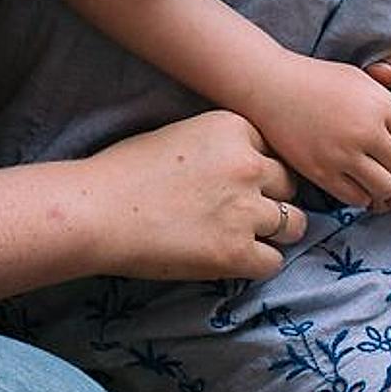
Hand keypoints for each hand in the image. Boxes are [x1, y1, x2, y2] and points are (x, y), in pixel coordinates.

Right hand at [68, 111, 302, 280]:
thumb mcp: (183, 134)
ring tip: (246, 237)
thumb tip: (250, 166)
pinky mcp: (235, 252)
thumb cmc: (126, 171)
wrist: (96, 211)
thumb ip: (222, 146)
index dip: (257, 170)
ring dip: (275, 232)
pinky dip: (258, 263)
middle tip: (242, 212)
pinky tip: (234, 259)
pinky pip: (273, 262)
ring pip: (294, 224)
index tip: (235, 183)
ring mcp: (244, 210)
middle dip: (271, 198)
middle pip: (289, 185)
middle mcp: (248, 165)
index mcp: (233, 128)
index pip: (273, 150)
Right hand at [257, 54, 390, 208]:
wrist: (272, 86)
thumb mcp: (362, 81)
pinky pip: (357, 198)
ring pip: (385, 188)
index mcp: (381, 106)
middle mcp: (366, 132)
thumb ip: (389, 105)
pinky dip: (361, 194)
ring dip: (383, 185)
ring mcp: (343, 155)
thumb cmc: (319, 80)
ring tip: (373, 175)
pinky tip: (354, 181)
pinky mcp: (322, 173)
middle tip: (388, 164)